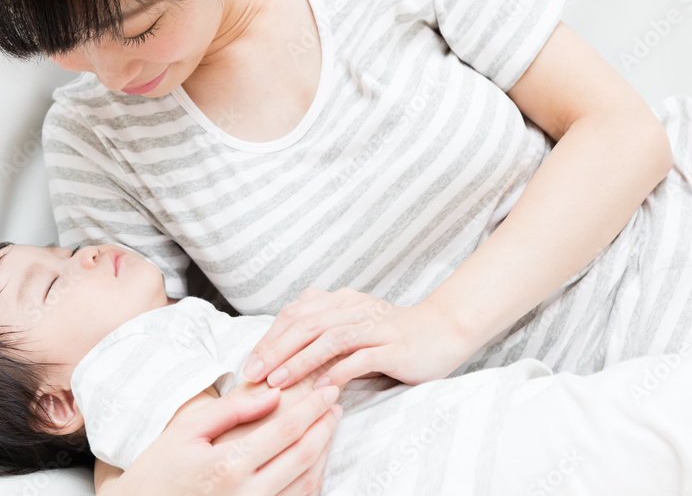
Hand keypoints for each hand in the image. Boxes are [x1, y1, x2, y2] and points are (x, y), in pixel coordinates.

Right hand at [103, 381, 342, 495]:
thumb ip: (232, 410)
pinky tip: (313, 457)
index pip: (286, 431)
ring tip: (329, 425)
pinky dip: (311, 478)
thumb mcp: (188, 429)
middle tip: (335, 402)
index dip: (313, 408)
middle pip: (304, 457)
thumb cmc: (160, 468)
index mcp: (228, 466)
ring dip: (324, 451)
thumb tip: (274, 394)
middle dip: (325, 426)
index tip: (328, 389)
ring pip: (307, 484)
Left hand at [241, 287, 472, 389]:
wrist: (442, 332)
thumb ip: (321, 332)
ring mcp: (376, 326)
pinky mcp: (395, 347)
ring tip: (277, 383)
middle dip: (275, 350)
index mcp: (341, 300)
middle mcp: (355, 307)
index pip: (295, 314)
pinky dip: (337, 373)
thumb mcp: (351, 327)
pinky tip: (320, 391)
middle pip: (306, 324)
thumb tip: (278, 355)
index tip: (249, 364)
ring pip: (329, 339)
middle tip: (253, 375)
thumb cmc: (390, 336)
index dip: (269, 338)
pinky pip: (361, 358)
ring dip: (299, 361)